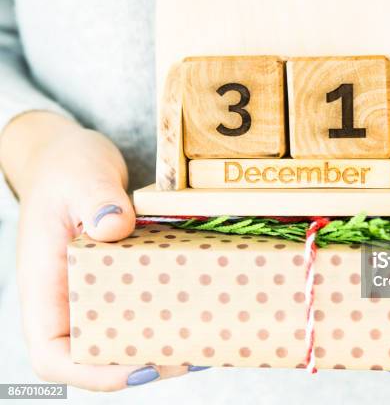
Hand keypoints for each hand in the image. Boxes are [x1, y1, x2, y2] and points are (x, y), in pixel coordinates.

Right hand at [0, 112, 202, 390]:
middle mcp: (69, 298)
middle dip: (139, 365)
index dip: (90, 373)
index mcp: (46, 285)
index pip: (52, 354)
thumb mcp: (79, 175)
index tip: (137, 368)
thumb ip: (95, 198)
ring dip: (159, 346)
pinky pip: (140, 308)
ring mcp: (95, 291)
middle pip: (95, 355)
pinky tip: (200, 310)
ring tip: (201, 341)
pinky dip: (166, 317)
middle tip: (188, 356)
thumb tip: (116, 227)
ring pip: (121, 337)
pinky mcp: (120, 280)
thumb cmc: (66, 168)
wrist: (72, 159)